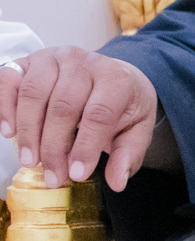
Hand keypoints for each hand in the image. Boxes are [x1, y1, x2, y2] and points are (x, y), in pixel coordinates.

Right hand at [0, 47, 159, 190]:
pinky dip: (4, 106)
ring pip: (34, 93)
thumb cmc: (121, 105)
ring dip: (28, 131)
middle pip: (63, 105)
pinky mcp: (28, 61)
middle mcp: (84, 62)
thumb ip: (128, 154)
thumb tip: (118, 182)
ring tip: (29, 161)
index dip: (86, 147)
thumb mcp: (136, 129)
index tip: (76, 175)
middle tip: (52, 177)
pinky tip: (9, 132)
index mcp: (116, 78)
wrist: (108, 74)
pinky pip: (8, 80)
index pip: (99, 113)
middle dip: (54, 147)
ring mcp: (53, 58)